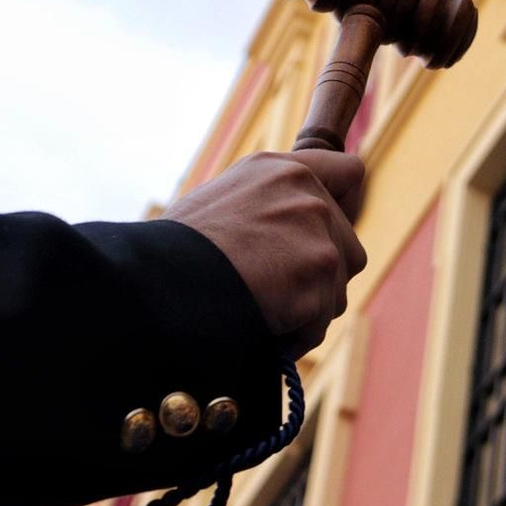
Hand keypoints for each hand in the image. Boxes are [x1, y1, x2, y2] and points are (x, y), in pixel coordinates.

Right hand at [165, 150, 367, 358]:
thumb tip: (289, 235)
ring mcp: (317, 228)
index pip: (349, 173)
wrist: (156, 282)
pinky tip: (260, 328)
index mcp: (278, 169)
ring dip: (305, 311)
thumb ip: (265, 209)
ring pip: (337, 288)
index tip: (334, 232)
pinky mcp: (320, 267)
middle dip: (319, 279)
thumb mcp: (218, 207)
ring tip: (257, 311)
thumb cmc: (171, 256)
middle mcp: (304, 190)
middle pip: (348, 248)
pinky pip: (320, 320)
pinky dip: (294, 336)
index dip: (348, 207)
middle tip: (275, 295)